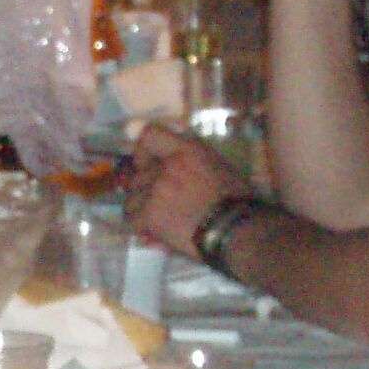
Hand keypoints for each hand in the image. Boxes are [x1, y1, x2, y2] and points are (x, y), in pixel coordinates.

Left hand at [126, 123, 250, 258]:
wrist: (237, 230)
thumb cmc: (237, 201)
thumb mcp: (218, 165)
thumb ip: (190, 159)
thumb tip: (166, 161)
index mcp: (187, 149)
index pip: (149, 135)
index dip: (143, 151)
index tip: (147, 163)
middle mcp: (167, 165)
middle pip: (138, 172)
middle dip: (145, 188)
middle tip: (161, 203)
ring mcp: (156, 190)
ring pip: (131, 197)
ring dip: (141, 209)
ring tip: (159, 219)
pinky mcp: (149, 215)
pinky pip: (131, 219)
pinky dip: (141, 227)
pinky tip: (154, 232)